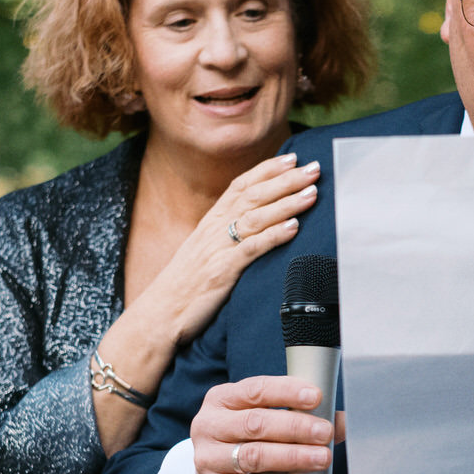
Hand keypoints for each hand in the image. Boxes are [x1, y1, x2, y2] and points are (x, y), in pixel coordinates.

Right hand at [92, 153, 318, 455]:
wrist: (158, 315)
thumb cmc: (185, 288)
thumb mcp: (205, 253)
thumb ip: (227, 236)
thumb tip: (255, 225)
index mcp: (210, 222)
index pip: (240, 186)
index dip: (267, 170)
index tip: (292, 158)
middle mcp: (213, 230)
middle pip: (253, 195)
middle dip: (286, 179)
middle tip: (315, 168)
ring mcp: (217, 249)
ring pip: (256, 217)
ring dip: (287, 202)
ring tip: (312, 192)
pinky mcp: (221, 272)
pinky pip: (251, 249)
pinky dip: (274, 236)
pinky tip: (294, 227)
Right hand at [191, 375, 336, 473]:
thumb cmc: (248, 446)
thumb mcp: (270, 428)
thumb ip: (303, 419)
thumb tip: (343, 421)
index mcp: (222, 400)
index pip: (255, 390)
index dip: (287, 392)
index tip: (316, 397)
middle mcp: (209, 426)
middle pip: (255, 423)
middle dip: (295, 427)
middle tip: (325, 432)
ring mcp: (209, 460)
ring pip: (254, 456)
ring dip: (293, 457)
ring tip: (322, 459)